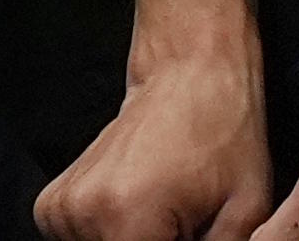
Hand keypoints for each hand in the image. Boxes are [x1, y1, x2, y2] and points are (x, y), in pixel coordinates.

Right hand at [38, 55, 275, 240]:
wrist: (191, 74)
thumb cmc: (224, 133)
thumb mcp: (245, 213)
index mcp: (127, 219)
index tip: (188, 231)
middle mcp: (84, 211)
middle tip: (181, 226)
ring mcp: (63, 206)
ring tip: (162, 218)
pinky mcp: (54, 203)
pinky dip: (106, 239)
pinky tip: (137, 214)